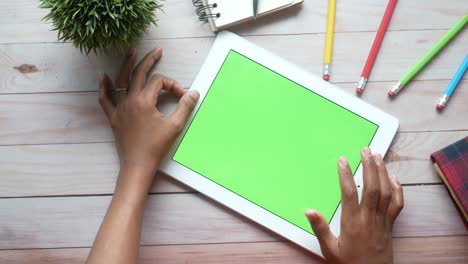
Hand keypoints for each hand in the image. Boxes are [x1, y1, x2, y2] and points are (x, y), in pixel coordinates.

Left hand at [98, 48, 198, 190]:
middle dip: (149, 60)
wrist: (138, 164)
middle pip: (138, 74)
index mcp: (144, 101)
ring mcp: (119, 108)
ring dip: (126, 65)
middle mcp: (129, 100)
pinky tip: (103, 76)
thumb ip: (185, 107)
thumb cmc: (156, 146)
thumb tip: (194, 92)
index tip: (182, 96)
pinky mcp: (113, 117)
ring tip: (131, 52)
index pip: (159, 82)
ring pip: (120, 81)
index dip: (172, 85)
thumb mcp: (174, 126)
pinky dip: (103, 86)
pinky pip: (105, 99)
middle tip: (157, 51)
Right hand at [306, 147, 403, 263]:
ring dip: (382, 172)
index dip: (346, 174)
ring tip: (378, 156)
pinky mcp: (390, 226)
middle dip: (369, 166)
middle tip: (365, 150)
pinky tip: (393, 177)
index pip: (349, 193)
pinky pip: (398, 204)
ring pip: (386, 192)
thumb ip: (320, 228)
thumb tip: (308, 211)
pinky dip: (397, 189)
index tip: (342, 159)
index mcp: (352, 223)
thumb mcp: (329, 249)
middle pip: (371, 187)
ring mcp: (382, 221)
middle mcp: (369, 219)